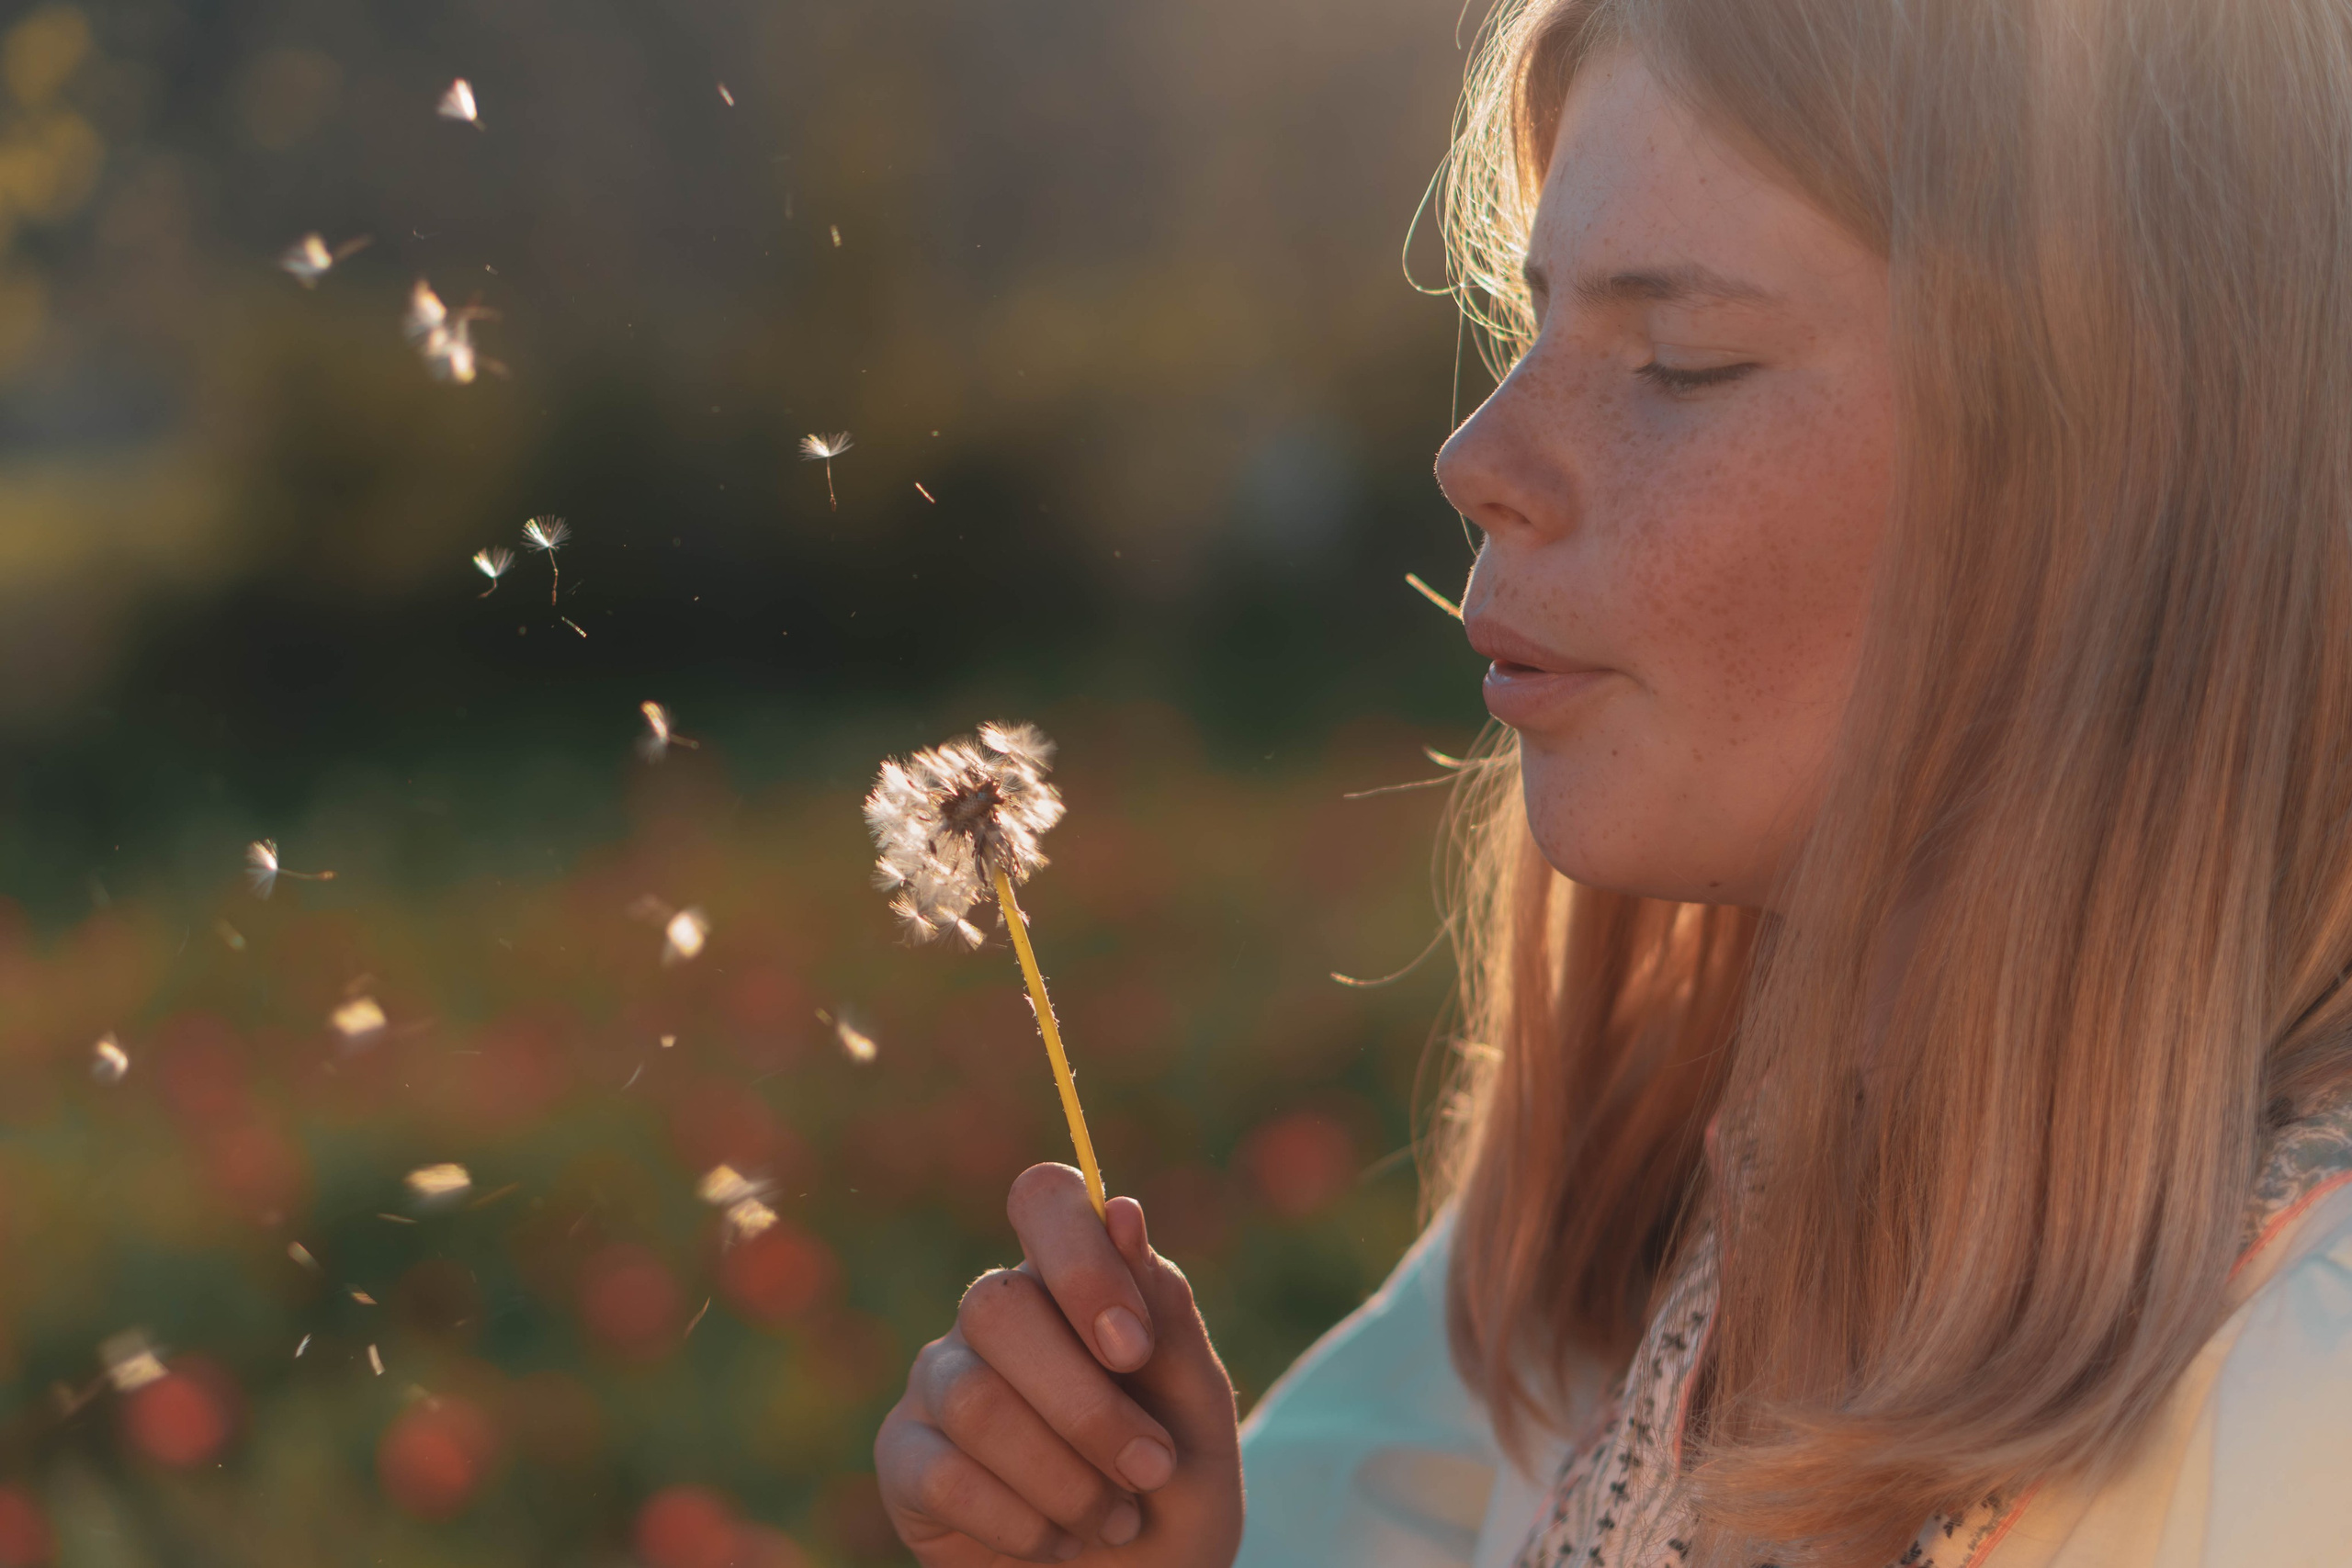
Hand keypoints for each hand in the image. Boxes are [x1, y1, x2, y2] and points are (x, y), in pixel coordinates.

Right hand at [875, 1163, 1243, 1565]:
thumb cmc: (1171, 1490)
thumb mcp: (1197, 1411)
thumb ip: (1165, 1316)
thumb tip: (1122, 1208)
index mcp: (1069, 1279)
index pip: (1044, 1200)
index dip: (1080, 1261)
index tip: (1130, 1348)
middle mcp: (993, 1315)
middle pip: (999, 1307)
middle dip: (1089, 1407)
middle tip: (1153, 1469)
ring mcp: (938, 1380)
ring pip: (975, 1399)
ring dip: (1065, 1477)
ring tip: (1116, 1521)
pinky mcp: (903, 1457)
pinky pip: (943, 1473)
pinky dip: (1020, 1522)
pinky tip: (1058, 1543)